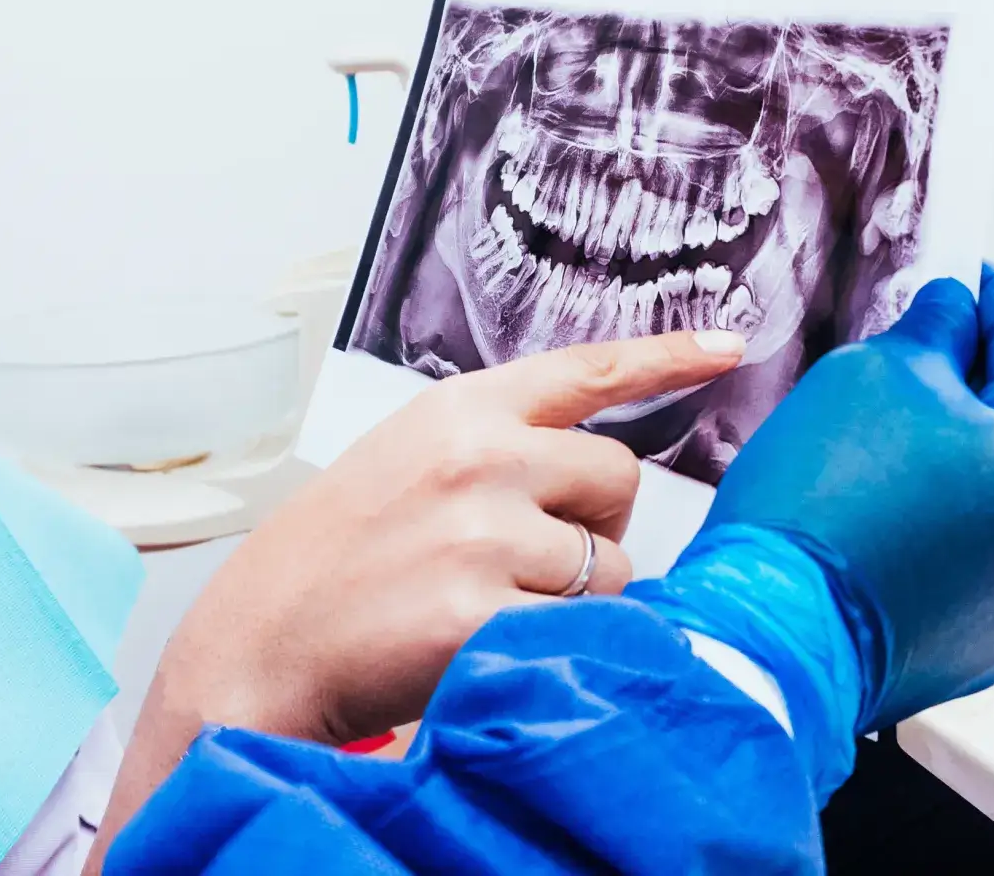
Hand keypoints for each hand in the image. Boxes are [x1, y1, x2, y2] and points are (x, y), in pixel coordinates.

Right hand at [85, 328, 743, 870]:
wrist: (265, 635)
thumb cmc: (335, 552)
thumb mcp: (407, 459)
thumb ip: (495, 448)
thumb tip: (592, 475)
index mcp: (458, 410)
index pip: (583, 370)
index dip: (664, 356)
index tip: (727, 344)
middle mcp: (478, 457)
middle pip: (618, 481)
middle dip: (596, 527)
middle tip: (527, 562)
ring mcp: (483, 533)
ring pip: (611, 568)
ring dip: (576, 599)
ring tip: (487, 605)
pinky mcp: (484, 611)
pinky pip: (584, 632)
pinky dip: (558, 649)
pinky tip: (490, 646)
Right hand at [641, 267, 993, 796]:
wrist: (775, 622)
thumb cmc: (826, 500)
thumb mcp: (874, 373)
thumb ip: (930, 332)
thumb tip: (951, 312)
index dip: (990, 303)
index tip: (971, 280)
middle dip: (965, 381)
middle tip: (913, 346)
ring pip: (987, 494)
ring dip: (944, 454)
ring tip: (871, 433)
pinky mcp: (977, 642)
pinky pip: (962, 555)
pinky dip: (928, 519)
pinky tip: (867, 500)